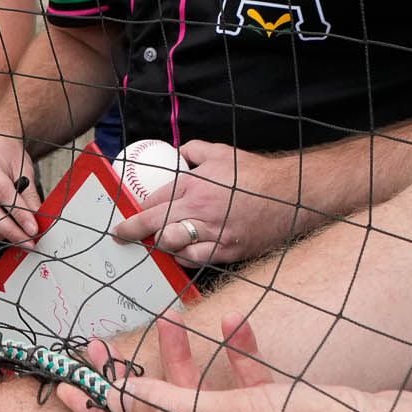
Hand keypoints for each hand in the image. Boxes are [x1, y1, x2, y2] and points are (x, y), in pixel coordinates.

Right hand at [0, 126, 38, 246]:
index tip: (33, 229)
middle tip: (29, 241)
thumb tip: (37, 220)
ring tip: (16, 237)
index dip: (19, 214)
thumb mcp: (24, 169)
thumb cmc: (6, 154)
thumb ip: (29, 195)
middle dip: (11, 231)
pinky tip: (0, 234)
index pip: (2, 194)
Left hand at [57, 311, 411, 411]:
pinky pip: (254, 392)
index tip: (71, 387)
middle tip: (108, 346)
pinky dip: (242, 360)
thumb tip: (124, 401)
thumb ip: (177, 411)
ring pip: (211, 403)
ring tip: (172, 317)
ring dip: (192, 361)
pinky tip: (235, 326)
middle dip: (141, 381)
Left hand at [114, 141, 300, 268]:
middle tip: (121, 235)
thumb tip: (178, 153)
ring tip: (155, 242)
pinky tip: (180, 252)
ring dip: (161, 244)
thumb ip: (194, 151)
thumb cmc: (255, 173)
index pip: (154, 200)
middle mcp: (201, 210)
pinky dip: (184, 257)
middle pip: (155, 224)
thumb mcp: (222, 153)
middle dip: (132, 231)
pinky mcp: (229, 250)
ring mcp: (215, 233)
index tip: (130, 212)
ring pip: (173, 245)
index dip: (138, 208)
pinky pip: (197, 260)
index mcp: (195, 185)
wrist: (291, 195)